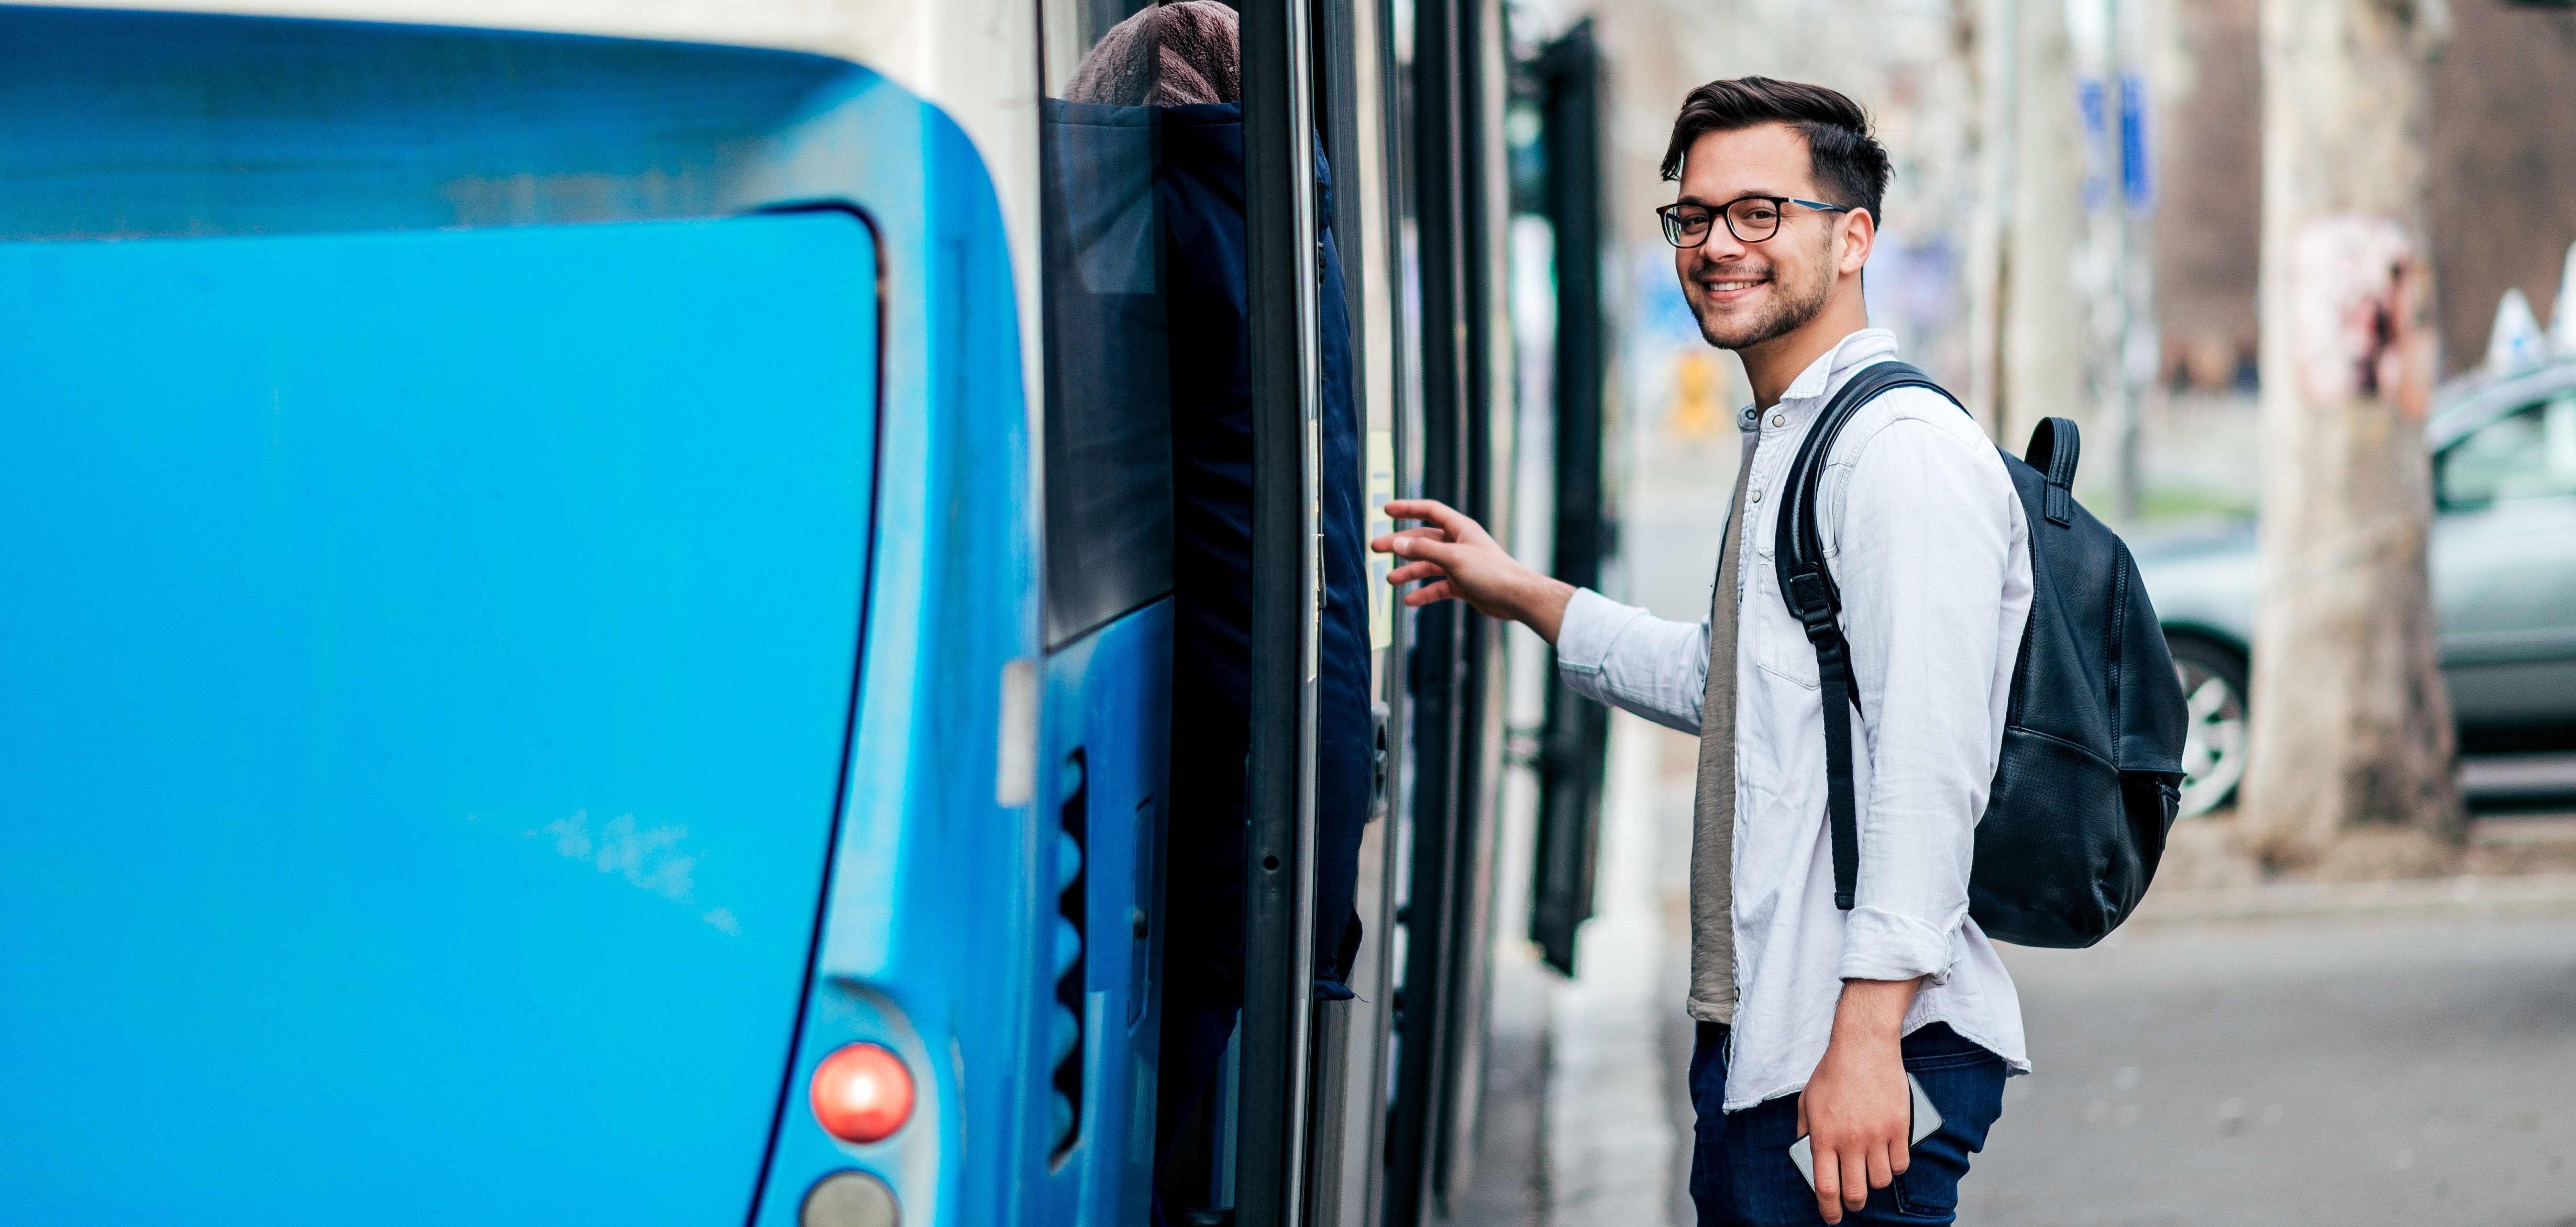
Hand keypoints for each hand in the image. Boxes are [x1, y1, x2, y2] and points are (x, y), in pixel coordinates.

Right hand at [1369, 499, 1575, 641]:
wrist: (1516, 598)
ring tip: (1390, 579)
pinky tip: (1409, 600)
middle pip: (1423, 540)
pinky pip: (1437, 586)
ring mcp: (1460, 565)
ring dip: (1409, 571)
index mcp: (1460, 529)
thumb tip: (1398, 542)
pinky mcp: (1462, 584)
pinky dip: (1424, 593)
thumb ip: (1424, 550)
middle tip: (1377, 548)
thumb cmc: (1491, 572)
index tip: (1386, 509)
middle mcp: (1458, 544)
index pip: (1429, 511)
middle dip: (1400, 545)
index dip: (1407, 508)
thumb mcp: (1453, 558)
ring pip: (1428, 565)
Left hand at [1795, 978, 1922, 1223]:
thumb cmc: (1832, 1073)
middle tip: (1853, 1202)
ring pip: (1881, 1181)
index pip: (1826, 1187)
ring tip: (1870, 1174)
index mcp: (1823, 1136)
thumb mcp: (1806, 1102)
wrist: (1863, 1046)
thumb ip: (1805, 1132)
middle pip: (1856, 1193)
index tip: (1832, 1217)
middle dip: (1853, 1204)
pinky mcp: (1900, 1127)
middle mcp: (1851, 1140)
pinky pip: (1901, 1163)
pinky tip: (1888, 1159)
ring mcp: (1877, 1135)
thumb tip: (1808, 1157)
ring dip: (1875, 1183)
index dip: (1829, 1209)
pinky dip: (1894, 1167)